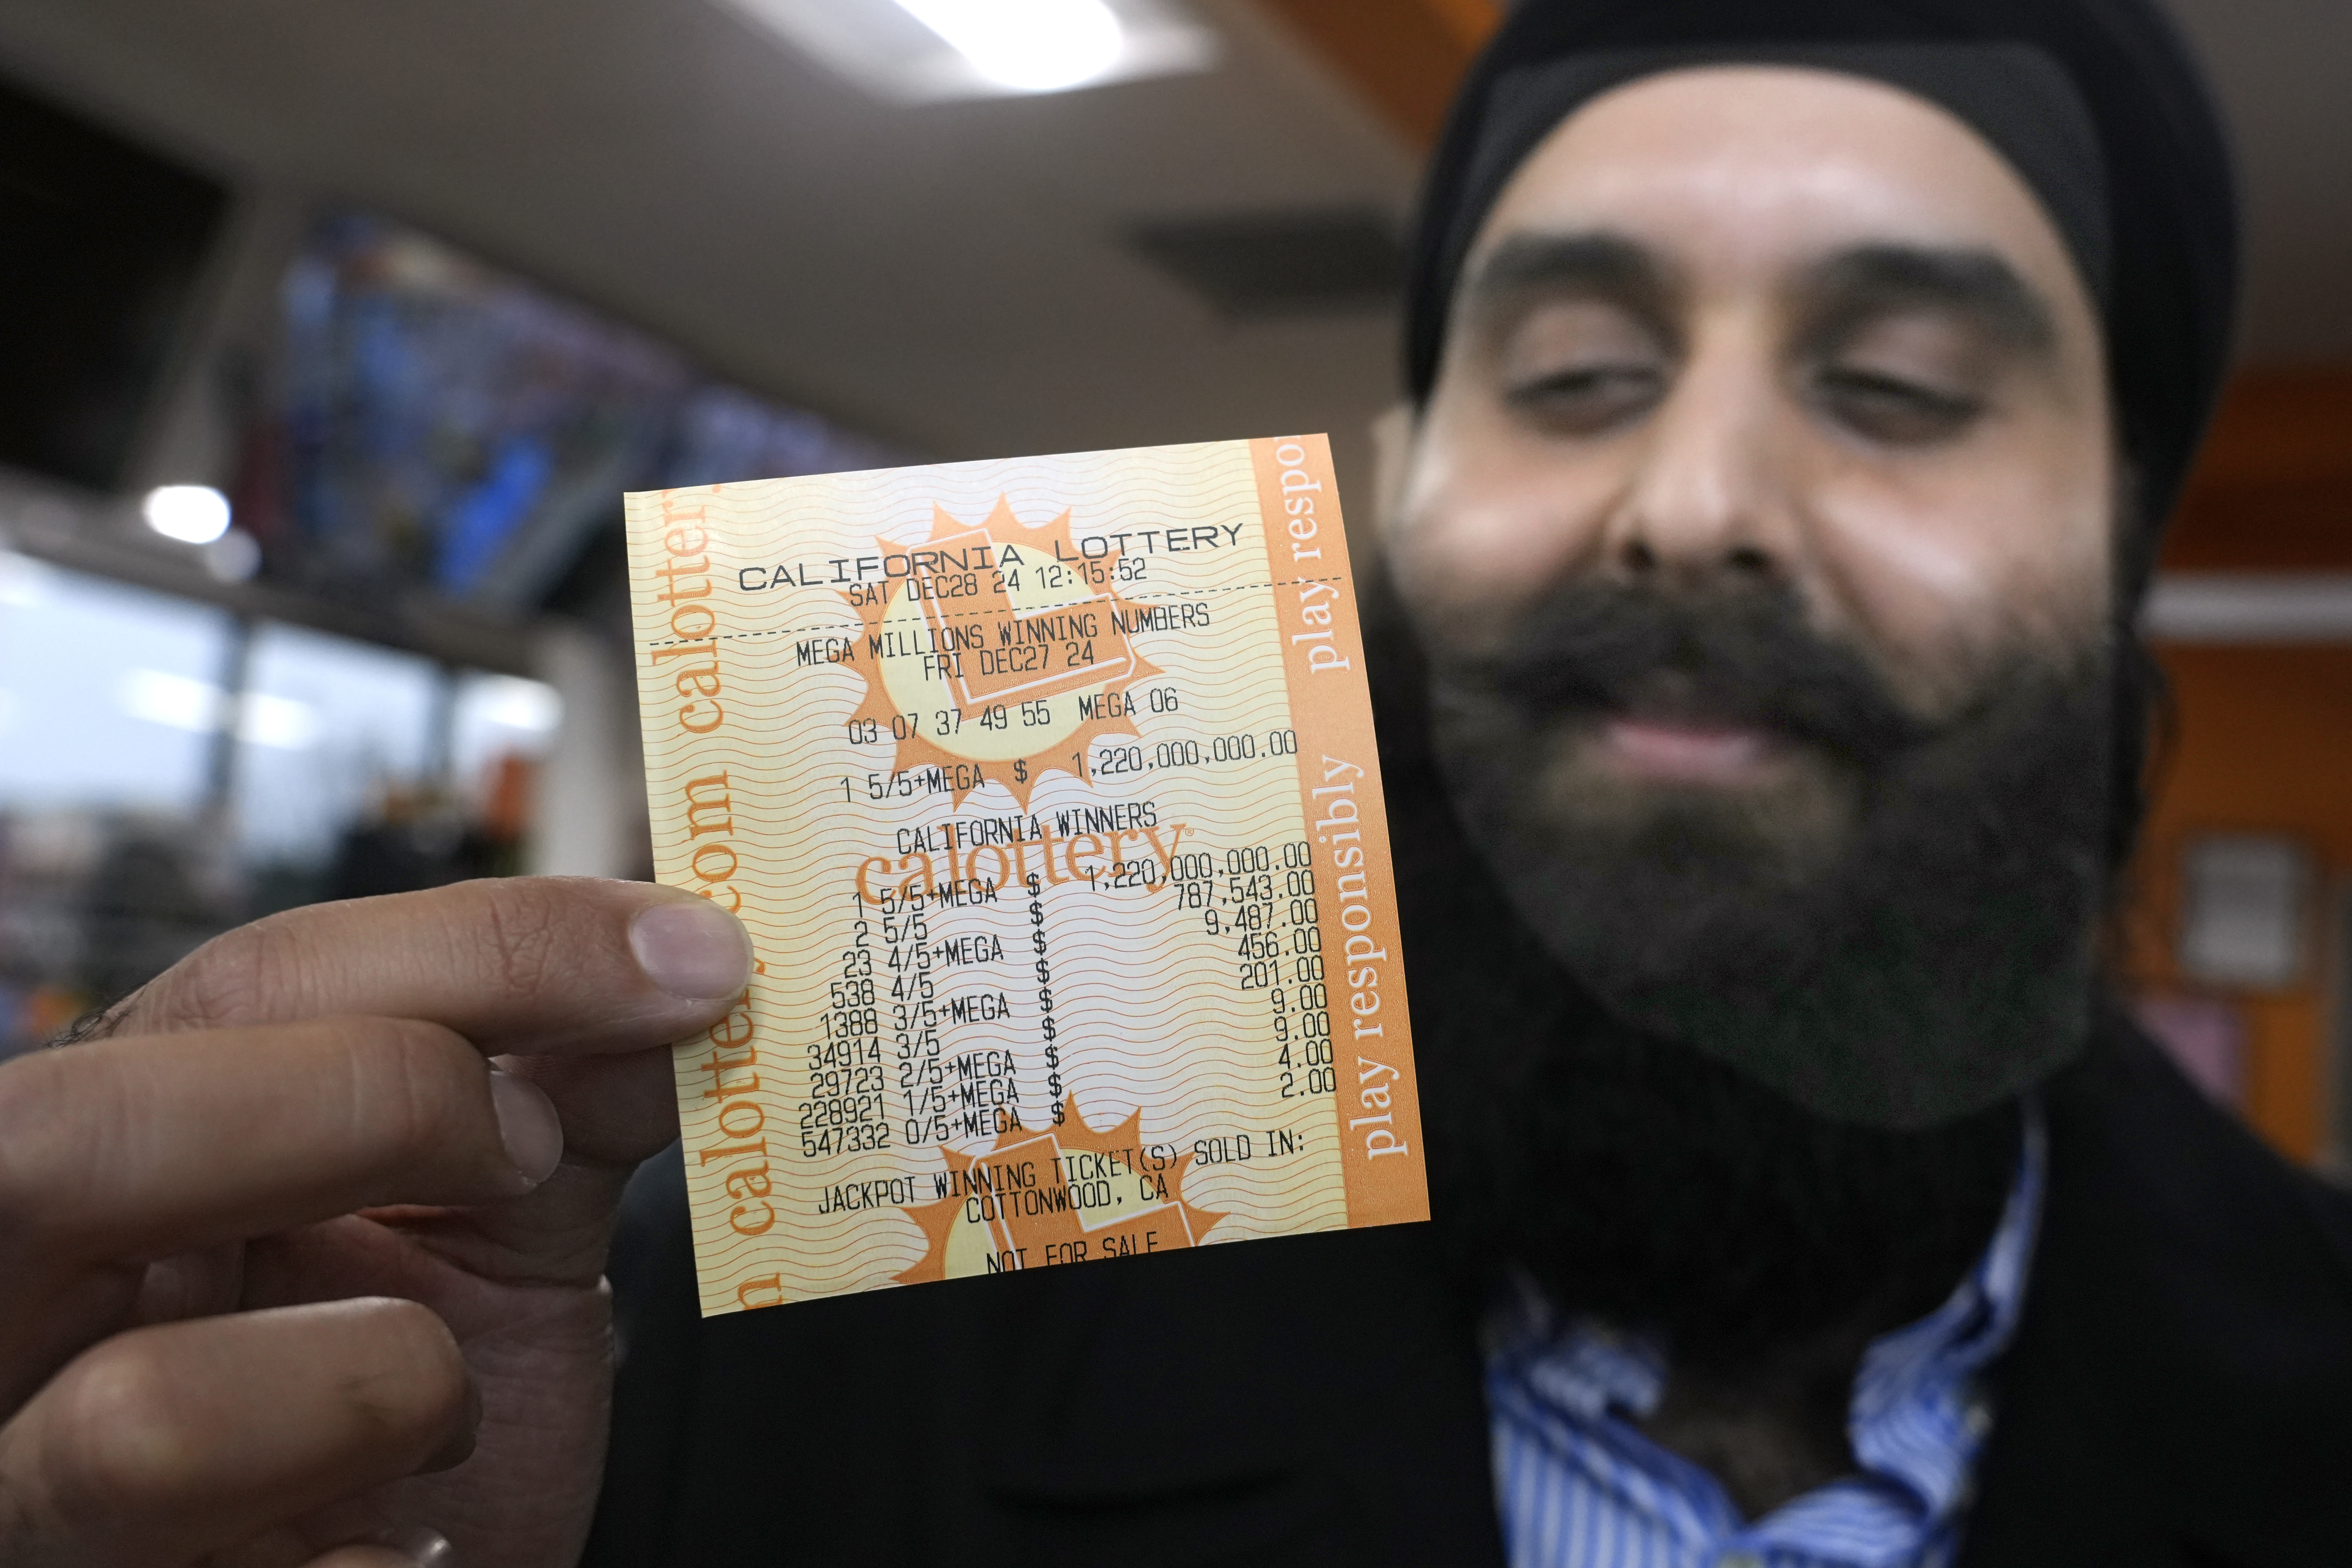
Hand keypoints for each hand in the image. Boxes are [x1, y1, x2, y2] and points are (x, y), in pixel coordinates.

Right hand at [0, 877, 752, 1566]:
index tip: (679, 959)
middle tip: (528, 1146)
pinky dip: (390, 1560)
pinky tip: (423, 1544)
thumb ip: (566, 1103)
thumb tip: (676, 987)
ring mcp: (43, 1494)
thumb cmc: (423, 1423)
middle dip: (366, 1102)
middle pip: (77, 1141)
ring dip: (385, 1383)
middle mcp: (25, 1315)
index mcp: (111, 1169)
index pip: (245, 988)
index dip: (482, 951)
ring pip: (147, 1413)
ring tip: (443, 1412)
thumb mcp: (494, 1232)